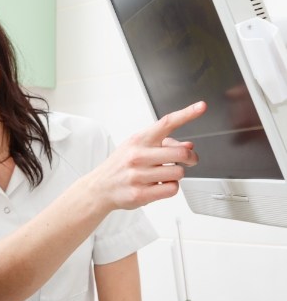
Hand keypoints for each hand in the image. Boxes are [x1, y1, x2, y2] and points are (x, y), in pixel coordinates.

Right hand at [86, 101, 206, 211]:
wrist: (100, 187)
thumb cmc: (121, 165)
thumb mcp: (137, 147)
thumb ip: (163, 145)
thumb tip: (189, 147)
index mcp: (139, 140)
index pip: (166, 123)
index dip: (186, 114)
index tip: (201, 107)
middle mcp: (137, 155)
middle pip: (181, 154)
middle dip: (189, 158)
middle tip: (187, 161)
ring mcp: (138, 175)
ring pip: (178, 173)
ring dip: (176, 175)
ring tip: (162, 174)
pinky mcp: (140, 193)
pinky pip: (172, 189)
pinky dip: (170, 188)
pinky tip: (159, 185)